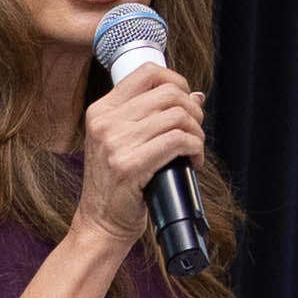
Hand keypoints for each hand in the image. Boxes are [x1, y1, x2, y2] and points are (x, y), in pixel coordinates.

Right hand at [72, 69, 209, 255]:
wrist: (100, 223)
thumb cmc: (116, 186)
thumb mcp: (124, 143)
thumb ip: (152, 116)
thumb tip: (195, 96)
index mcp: (101, 111)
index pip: (146, 73)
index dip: (176, 80)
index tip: (186, 100)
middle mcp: (105, 123)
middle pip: (168, 94)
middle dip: (193, 111)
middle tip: (194, 130)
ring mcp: (115, 143)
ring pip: (177, 116)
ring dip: (196, 132)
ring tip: (193, 148)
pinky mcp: (129, 165)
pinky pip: (177, 141)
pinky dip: (195, 148)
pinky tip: (192, 160)